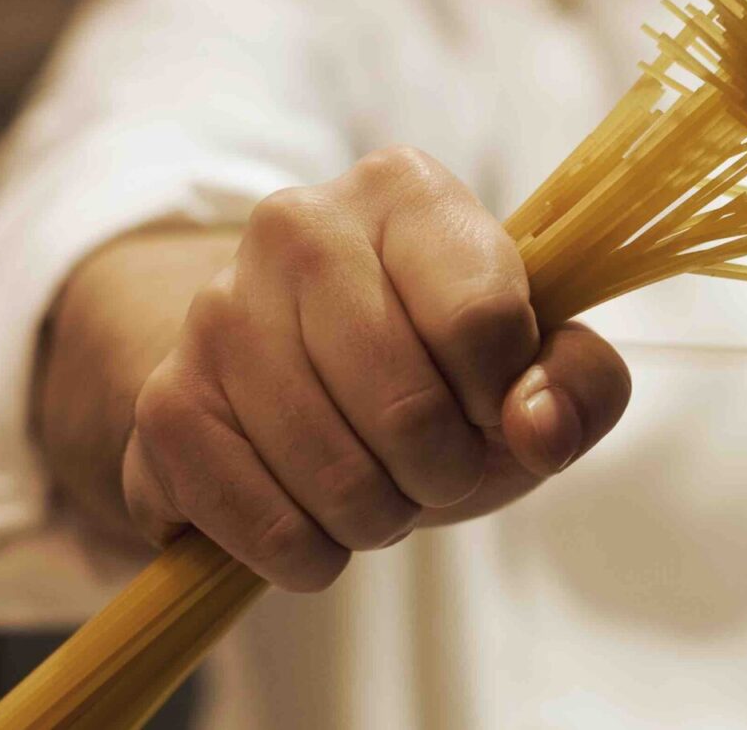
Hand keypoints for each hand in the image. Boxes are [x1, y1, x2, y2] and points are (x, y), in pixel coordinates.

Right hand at [122, 146, 630, 590]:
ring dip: (378, 517)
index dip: (502, 398)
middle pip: (408, 408)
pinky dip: (306, 552)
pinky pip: (256, 520)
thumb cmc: (446, 371)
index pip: (482, 320)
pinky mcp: (165, 400)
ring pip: (332, 475)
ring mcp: (215, 309)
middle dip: (445, 472)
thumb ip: (581, 384)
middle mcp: (299, 226)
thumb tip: (537, 427)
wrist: (313, 390)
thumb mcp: (539, 368)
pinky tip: (315, 522)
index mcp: (406, 193)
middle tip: (437, 465)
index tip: (490, 405)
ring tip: (378, 485)